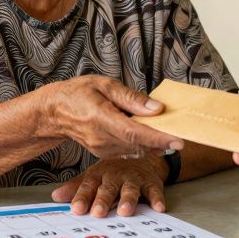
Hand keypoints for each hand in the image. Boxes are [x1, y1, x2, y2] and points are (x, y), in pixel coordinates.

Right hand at [43, 75, 184, 158]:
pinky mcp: (103, 153)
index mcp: (100, 117)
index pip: (135, 132)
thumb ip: (131, 97)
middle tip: (183, 135)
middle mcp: (101, 138)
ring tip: (170, 135)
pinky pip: (128, 151)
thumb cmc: (78, 93)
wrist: (54, 112)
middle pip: (139, 145)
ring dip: (154, 145)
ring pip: (135, 150)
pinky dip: (142, 145)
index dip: (158, 138)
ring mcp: (101, 149)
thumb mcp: (103, 84)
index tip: (179, 141)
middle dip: (163, 142)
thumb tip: (156, 108)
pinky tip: (151, 136)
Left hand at [51, 155, 168, 217]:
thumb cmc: (114, 171)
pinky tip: (158, 208)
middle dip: (103, 200)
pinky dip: (157, 199)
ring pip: (130, 189)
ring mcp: (134, 178)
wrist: (143, 157)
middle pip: (108, 188)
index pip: (88, 186)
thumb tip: (55, 197)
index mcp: (100, 174)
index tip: (76, 210)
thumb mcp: (94, 176)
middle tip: (98, 213)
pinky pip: (155, 191)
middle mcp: (116, 175)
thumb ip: (76, 188)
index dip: (82, 197)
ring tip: (125, 211)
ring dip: (128, 200)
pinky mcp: (151, 183)